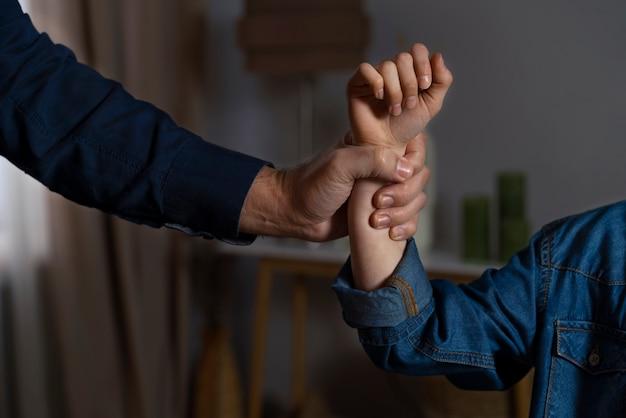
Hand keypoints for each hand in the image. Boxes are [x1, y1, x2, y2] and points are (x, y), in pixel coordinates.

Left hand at [239, 134, 428, 241]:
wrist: (296, 214)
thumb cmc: (312, 185)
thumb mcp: (340, 165)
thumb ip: (373, 160)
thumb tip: (406, 170)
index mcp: (376, 146)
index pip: (414, 146)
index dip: (412, 163)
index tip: (396, 176)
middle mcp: (384, 167)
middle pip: (419, 176)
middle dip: (405, 193)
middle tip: (379, 202)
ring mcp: (384, 191)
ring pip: (417, 199)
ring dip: (403, 213)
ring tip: (376, 220)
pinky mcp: (383, 213)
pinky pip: (409, 219)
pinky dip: (406, 227)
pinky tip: (391, 233)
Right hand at [347, 44, 452, 146]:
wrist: (387, 145)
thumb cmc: (407, 125)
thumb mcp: (432, 104)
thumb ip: (442, 81)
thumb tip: (438, 55)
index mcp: (410, 70)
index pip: (417, 50)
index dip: (423, 65)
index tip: (425, 86)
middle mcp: (392, 69)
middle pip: (403, 58)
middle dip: (410, 84)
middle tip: (408, 105)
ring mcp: (374, 75)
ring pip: (387, 66)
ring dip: (395, 91)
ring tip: (394, 110)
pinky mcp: (357, 83)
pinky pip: (365, 69)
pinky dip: (376, 83)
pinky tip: (379, 98)